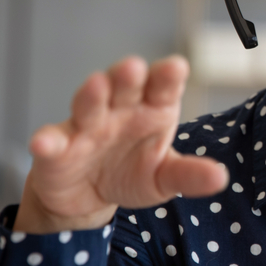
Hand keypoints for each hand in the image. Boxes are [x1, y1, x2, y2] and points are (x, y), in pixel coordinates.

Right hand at [14, 56, 227, 233]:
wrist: (89, 197)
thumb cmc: (133, 173)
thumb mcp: (165, 178)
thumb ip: (190, 175)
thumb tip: (221, 178)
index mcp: (153, 109)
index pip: (163, 87)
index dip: (168, 76)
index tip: (176, 68)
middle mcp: (120, 109)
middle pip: (124, 86)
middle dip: (128, 75)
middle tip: (134, 67)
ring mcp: (86, 125)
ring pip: (88, 104)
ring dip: (91, 94)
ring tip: (96, 85)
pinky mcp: (57, 148)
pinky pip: (51, 141)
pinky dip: (47, 141)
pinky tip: (44, 143)